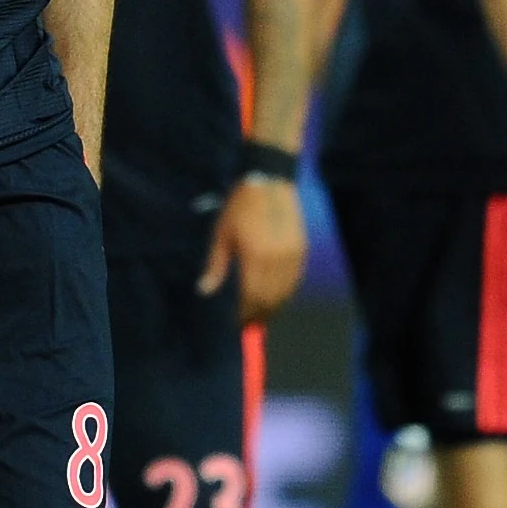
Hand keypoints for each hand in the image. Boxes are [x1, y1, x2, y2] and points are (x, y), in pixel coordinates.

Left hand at [201, 176, 306, 324]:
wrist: (270, 182)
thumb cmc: (240, 207)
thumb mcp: (222, 235)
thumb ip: (215, 266)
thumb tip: (204, 290)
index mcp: (254, 257)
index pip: (251, 296)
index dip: (245, 313)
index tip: (238, 324)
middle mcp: (276, 260)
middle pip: (269, 298)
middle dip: (259, 314)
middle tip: (250, 325)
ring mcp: (292, 255)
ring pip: (285, 292)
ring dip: (274, 306)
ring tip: (262, 314)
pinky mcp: (302, 250)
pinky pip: (295, 280)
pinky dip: (286, 292)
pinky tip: (277, 296)